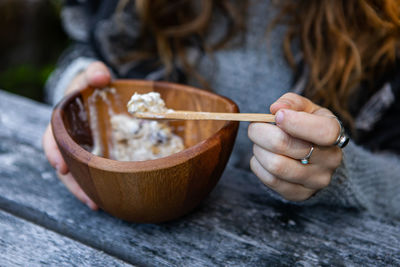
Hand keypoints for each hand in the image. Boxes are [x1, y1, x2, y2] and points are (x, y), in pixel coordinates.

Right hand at [42, 61, 110, 209]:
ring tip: (97, 205)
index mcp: (62, 122)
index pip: (52, 138)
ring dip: (84, 190)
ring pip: (76, 174)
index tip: (60, 166)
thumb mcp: (92, 75)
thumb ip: (95, 72)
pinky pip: (91, 173)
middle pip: (64, 164)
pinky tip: (106, 198)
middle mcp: (68, 139)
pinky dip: (96, 185)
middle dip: (72, 182)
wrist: (97, 93)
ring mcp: (80, 150)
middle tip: (87, 199)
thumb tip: (101, 76)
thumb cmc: (91, 86)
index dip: (54, 152)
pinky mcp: (93, 156)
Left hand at [248, 93, 342, 200]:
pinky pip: (270, 180)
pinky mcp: (300, 194)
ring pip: (275, 165)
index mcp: (335, 133)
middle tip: (255, 127)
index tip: (276, 116)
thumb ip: (291, 102)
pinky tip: (262, 157)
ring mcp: (316, 180)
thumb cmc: (308, 126)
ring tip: (259, 143)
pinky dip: (258, 165)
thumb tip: (276, 108)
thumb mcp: (305, 108)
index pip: (323, 131)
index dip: (295, 122)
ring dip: (258, 150)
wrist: (317, 158)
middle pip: (286, 146)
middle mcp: (330, 160)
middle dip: (261, 132)